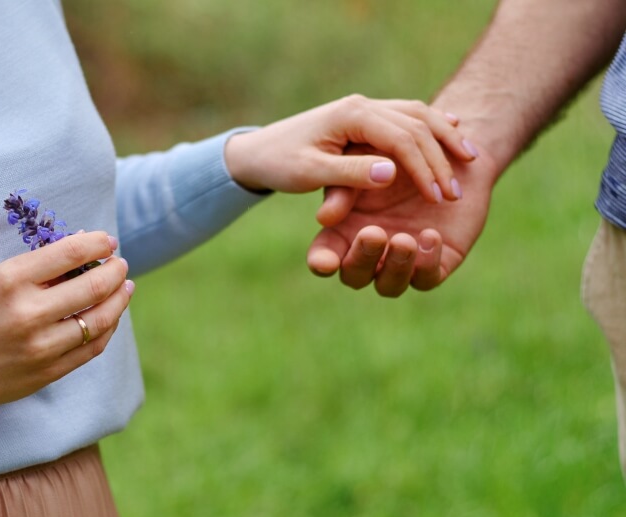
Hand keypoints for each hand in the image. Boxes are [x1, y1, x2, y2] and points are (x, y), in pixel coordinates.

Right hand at [0, 232, 133, 412]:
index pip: (70, 252)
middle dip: (115, 270)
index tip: (108, 240)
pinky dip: (107, 328)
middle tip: (120, 264)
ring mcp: (39, 345)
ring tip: (124, 287)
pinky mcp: (46, 372)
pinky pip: (92, 348)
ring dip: (119, 299)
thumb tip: (84, 248)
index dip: (97, 243)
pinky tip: (109, 317)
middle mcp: (27, 312)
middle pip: (93, 285)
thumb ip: (38, 268)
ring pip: (100, 319)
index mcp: (10, 279)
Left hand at [224, 94, 478, 201]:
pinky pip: (412, 117)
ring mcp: (367, 108)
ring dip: (445, 138)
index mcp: (351, 115)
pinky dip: (435, 128)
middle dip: (439, 158)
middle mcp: (363, 106)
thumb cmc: (280, 162)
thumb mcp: (310, 173)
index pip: (400, 137)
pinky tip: (455, 136)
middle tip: (456, 192)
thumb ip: (349, 174)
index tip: (439, 196)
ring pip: (419, 116)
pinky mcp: (368, 117)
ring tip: (471, 160)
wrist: (258, 149)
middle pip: (416, 125)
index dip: (423, 167)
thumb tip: (392, 172)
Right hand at [305, 142, 497, 296]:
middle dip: (363, 258)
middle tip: (374, 233)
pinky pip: (427, 277)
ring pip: (390, 285)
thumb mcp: (363, 164)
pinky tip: (431, 235)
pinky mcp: (436, 262)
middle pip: (355, 275)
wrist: (447, 150)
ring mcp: (402, 261)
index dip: (322, 263)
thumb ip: (345, 188)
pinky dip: (427, 262)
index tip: (325, 263)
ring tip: (405, 239)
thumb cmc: (393, 154)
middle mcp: (371, 252)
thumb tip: (325, 218)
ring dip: (395, 266)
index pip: (325, 257)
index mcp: (345, 231)